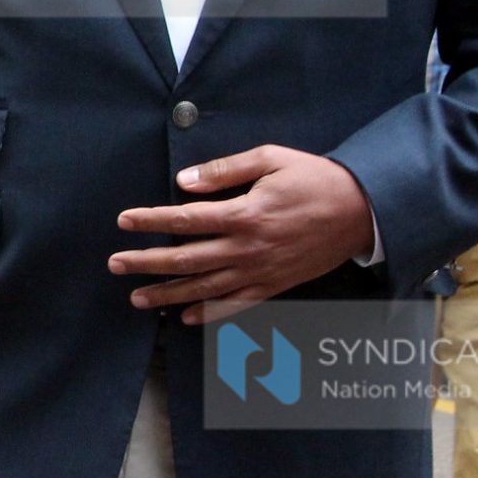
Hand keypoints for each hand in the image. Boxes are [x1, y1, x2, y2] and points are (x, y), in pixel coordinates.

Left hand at [109, 144, 374, 324]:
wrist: (363, 210)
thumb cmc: (314, 178)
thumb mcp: (270, 159)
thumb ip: (225, 170)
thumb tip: (184, 181)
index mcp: (244, 214)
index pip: (185, 219)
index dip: (151, 220)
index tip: (123, 222)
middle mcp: (248, 248)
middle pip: (187, 259)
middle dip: (147, 262)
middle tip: (115, 264)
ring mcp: (262, 271)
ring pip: (206, 288)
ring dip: (169, 294)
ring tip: (137, 298)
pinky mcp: (276, 285)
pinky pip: (237, 305)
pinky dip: (211, 315)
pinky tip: (186, 319)